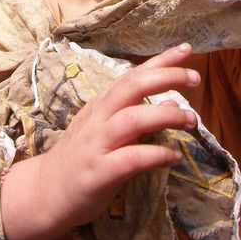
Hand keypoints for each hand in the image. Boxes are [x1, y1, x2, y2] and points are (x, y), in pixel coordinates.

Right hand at [1, 43, 198, 239]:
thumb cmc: (81, 157)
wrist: (46, 191)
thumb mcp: (106, 127)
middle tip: (194, 77)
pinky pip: (130, 158)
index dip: (160, 60)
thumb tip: (172, 100)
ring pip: (132, 119)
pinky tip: (173, 156)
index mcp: (102, 104)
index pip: (133, 74)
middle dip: (165, 77)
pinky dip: (155, 155)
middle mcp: (99, 117)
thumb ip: (135, 112)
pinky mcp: (99, 172)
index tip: (186, 48)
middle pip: (132, 87)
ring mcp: (97, 143)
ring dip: (165, 115)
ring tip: (191, 119)